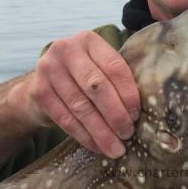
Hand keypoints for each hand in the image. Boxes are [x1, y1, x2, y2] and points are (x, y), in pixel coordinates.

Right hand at [12, 31, 140, 157]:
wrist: (42, 84)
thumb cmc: (81, 77)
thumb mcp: (98, 68)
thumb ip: (117, 79)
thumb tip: (148, 108)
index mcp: (89, 40)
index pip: (114, 67)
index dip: (128, 94)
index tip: (137, 116)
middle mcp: (66, 49)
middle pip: (97, 87)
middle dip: (115, 115)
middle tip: (128, 134)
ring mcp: (48, 69)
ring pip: (81, 106)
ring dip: (101, 131)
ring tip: (116, 148)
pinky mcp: (39, 91)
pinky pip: (65, 119)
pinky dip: (84, 136)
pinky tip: (97, 146)